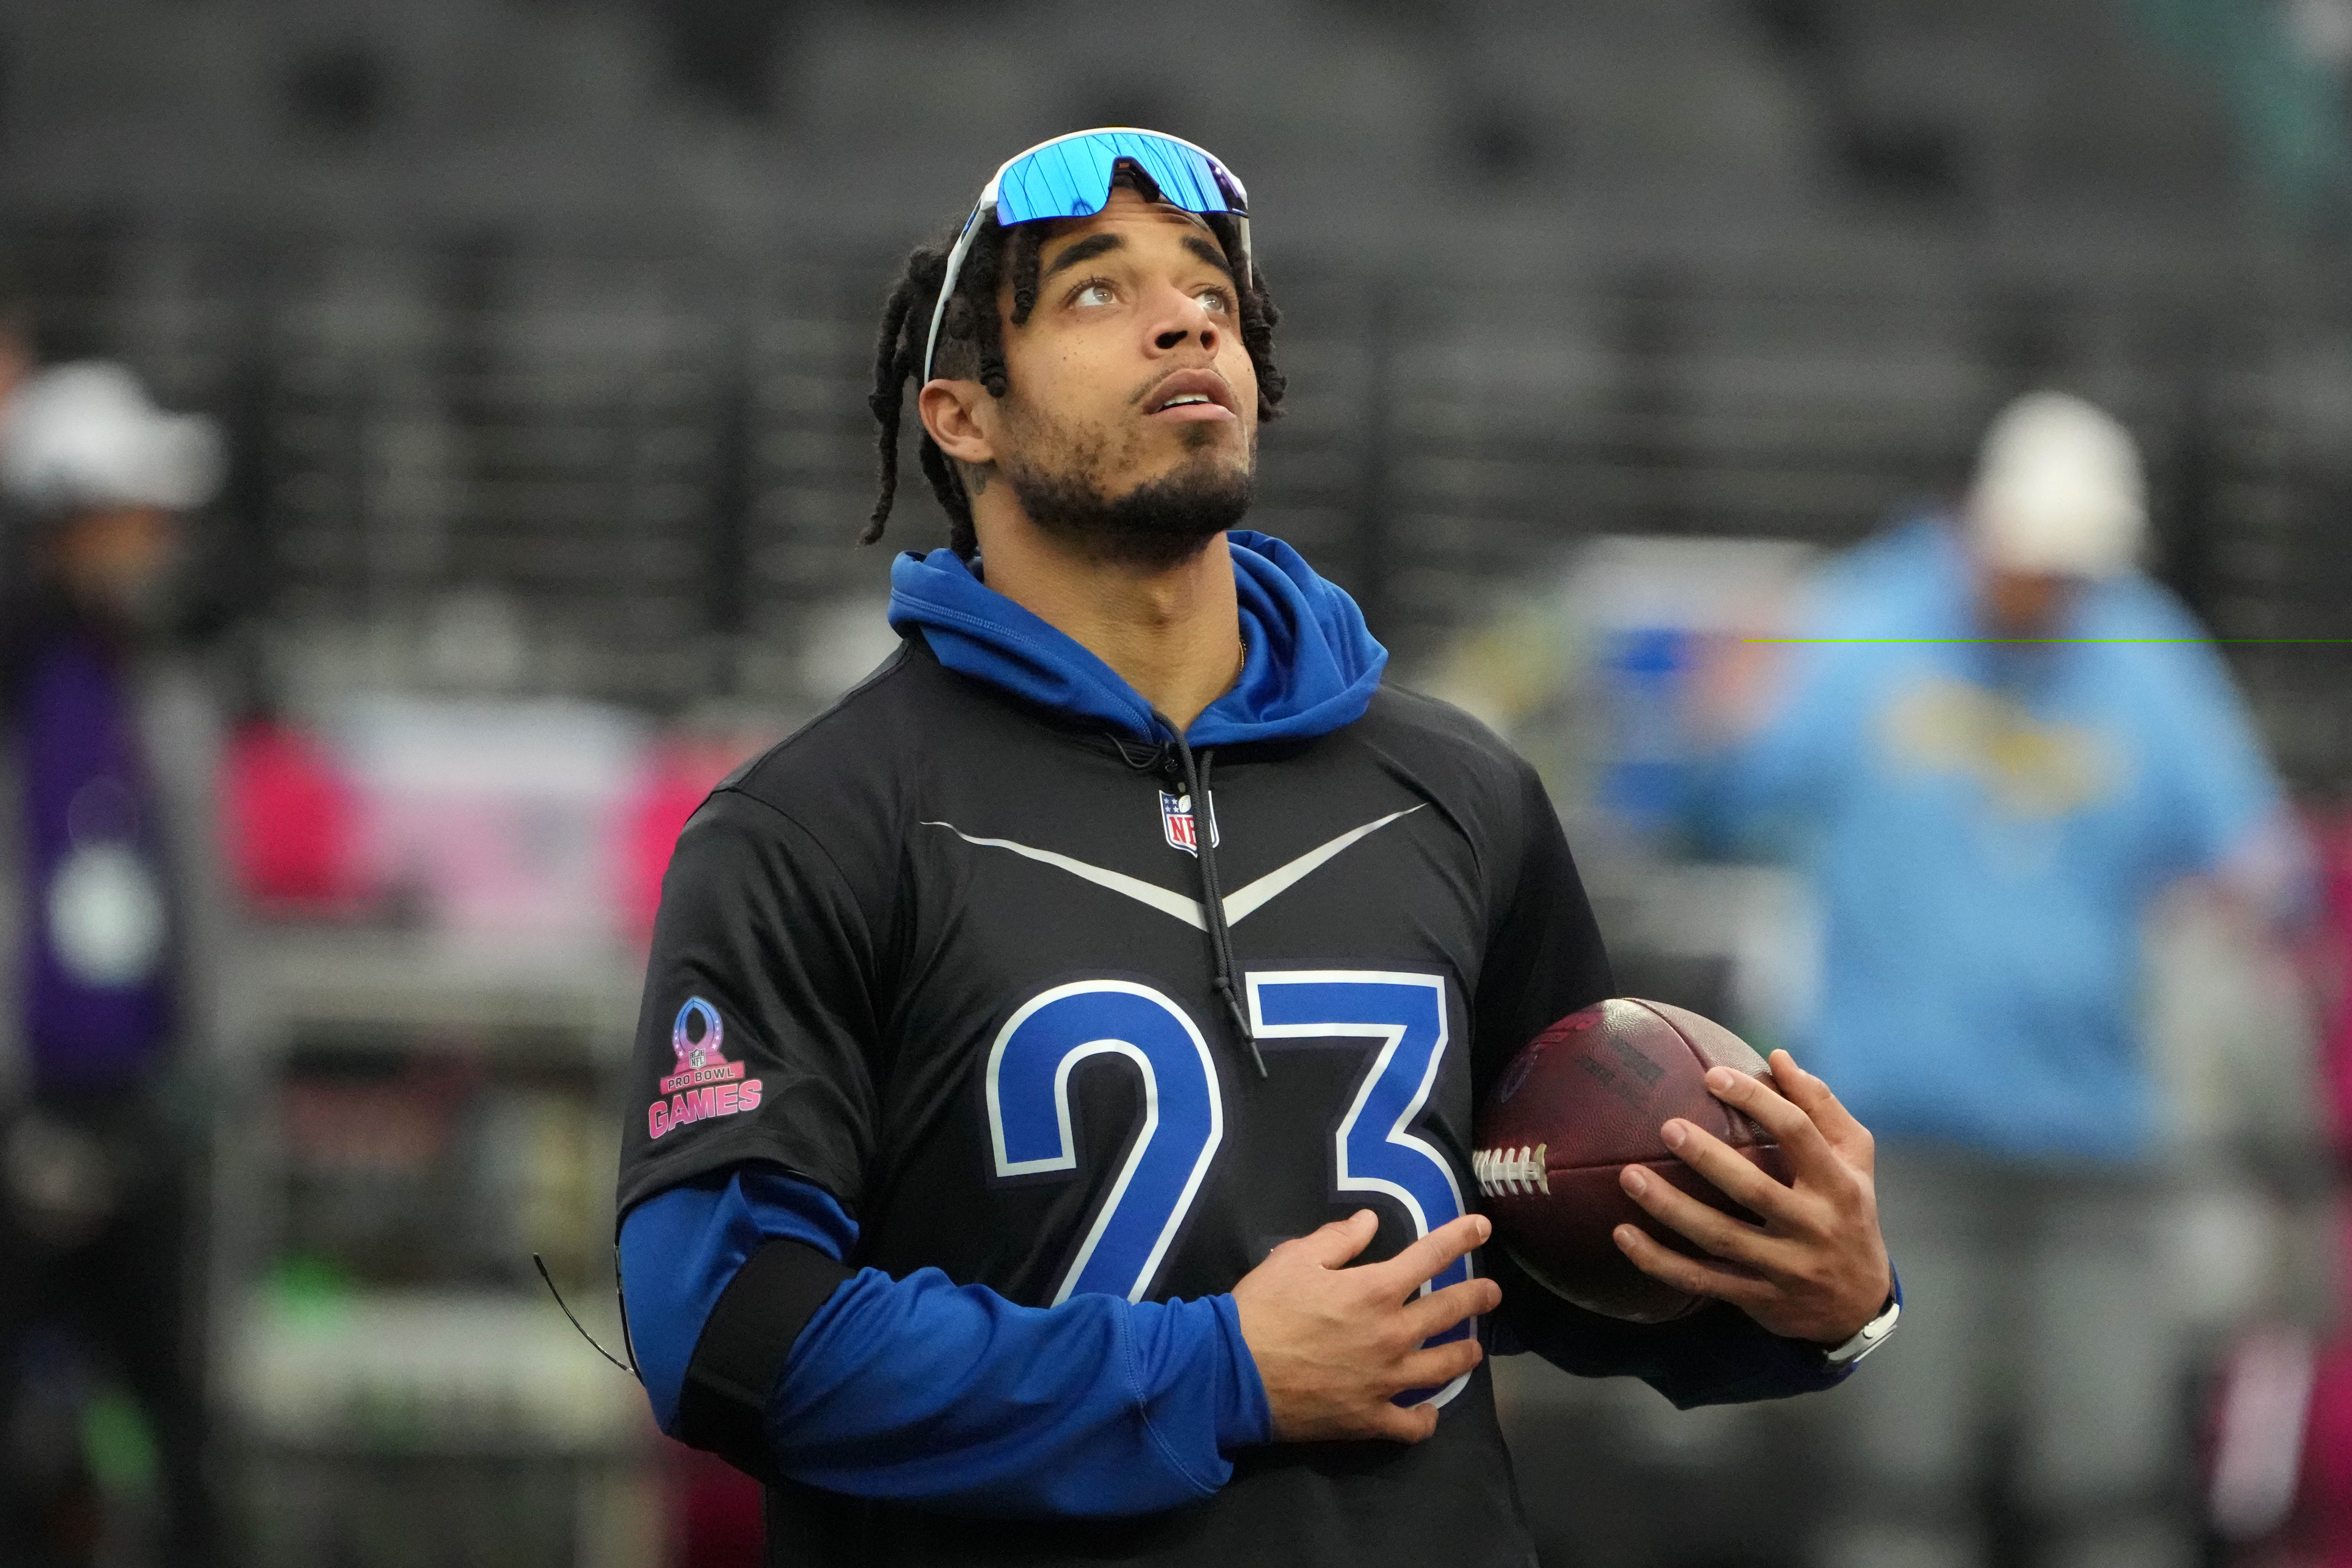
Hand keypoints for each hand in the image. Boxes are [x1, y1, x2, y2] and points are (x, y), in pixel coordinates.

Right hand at [1232, 1210, 1499, 1442]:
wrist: (1232, 1373)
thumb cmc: (1262, 1309)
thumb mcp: (1294, 1258)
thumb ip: (1338, 1239)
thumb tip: (1369, 1220)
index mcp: (1375, 1290)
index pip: (1431, 1256)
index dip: (1460, 1237)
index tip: (1481, 1228)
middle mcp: (1392, 1334)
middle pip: (1449, 1311)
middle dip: (1477, 1296)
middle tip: (1492, 1292)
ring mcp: (1385, 1381)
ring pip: (1442, 1368)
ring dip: (1464, 1355)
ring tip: (1474, 1349)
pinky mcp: (1369, 1418)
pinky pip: (1411, 1425)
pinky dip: (1424, 1420)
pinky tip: (1428, 1413)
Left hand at [1613, 1049, 1890, 1344]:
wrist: (1859, 1305)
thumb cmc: (1850, 1211)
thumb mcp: (1855, 1159)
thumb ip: (1821, 1106)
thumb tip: (1778, 1057)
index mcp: (1838, 1185)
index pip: (1798, 1133)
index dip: (1756, 1100)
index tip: (1712, 1075)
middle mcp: (1813, 1227)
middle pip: (1755, 1189)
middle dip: (1709, 1159)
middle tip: (1667, 1126)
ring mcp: (1784, 1267)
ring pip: (1720, 1238)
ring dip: (1670, 1209)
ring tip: (1628, 1175)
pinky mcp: (1757, 1298)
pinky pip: (1701, 1281)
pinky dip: (1659, 1262)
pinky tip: (1623, 1236)